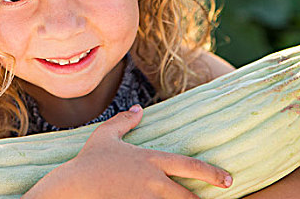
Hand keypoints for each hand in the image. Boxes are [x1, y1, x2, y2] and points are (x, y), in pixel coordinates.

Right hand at [23, 104, 232, 197]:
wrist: (72, 187)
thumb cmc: (88, 161)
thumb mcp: (106, 135)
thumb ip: (125, 120)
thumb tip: (139, 109)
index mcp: (151, 160)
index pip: (190, 166)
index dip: (212, 174)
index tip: (228, 180)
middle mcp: (154, 181)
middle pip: (189, 196)